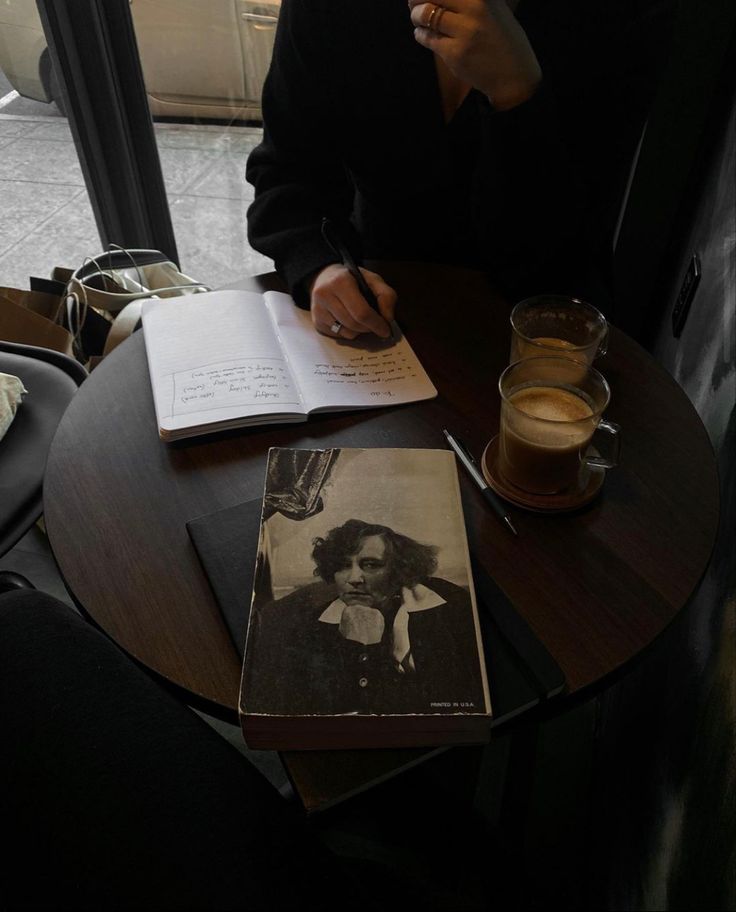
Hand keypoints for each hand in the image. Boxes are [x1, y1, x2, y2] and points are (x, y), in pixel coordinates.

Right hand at [309, 264, 396, 339]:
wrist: (324, 276)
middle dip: (369, 328)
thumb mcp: (372, 279)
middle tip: (377, 326)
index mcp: (340, 282)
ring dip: (360, 331)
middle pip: (354, 325)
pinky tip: (349, 320)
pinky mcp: (316, 322)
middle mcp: (325, 296)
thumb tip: (387, 319)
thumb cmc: (351, 279)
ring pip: (347, 333)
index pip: (361, 312)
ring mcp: (318, 311)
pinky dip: (348, 332)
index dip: (376, 324)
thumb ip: (386, 296)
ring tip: (362, 320)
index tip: (386, 330)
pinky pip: (338, 336)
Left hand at [408, 0, 541, 110]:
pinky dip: (421, 35)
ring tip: (418, 19)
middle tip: (414, 4)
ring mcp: (465, 31)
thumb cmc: (503, 40)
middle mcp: (475, 7)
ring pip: (425, 15)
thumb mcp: (493, 8)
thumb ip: (469, 0)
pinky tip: (425, 35)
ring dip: (416, 16)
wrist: (515, 75)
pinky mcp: (455, 53)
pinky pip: (428, 38)